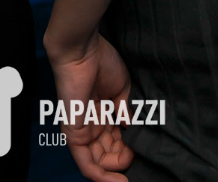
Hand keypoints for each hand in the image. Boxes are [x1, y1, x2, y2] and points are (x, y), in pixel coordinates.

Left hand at [44, 30, 133, 181]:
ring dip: (115, 172)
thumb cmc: (101, 62)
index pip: (117, 141)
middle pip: (109, 154)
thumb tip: (134, 133)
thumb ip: (126, 113)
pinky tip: (117, 181)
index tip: (144, 146)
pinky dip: (101, 176)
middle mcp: (91, 125)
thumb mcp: (122, 90)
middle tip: (138, 158)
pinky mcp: (73, 134)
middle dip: (125, 160)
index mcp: (102, 114)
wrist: (82, 49)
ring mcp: (81, 130)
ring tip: (129, 176)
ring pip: (98, 164)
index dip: (131, 148)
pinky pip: (86, 164)